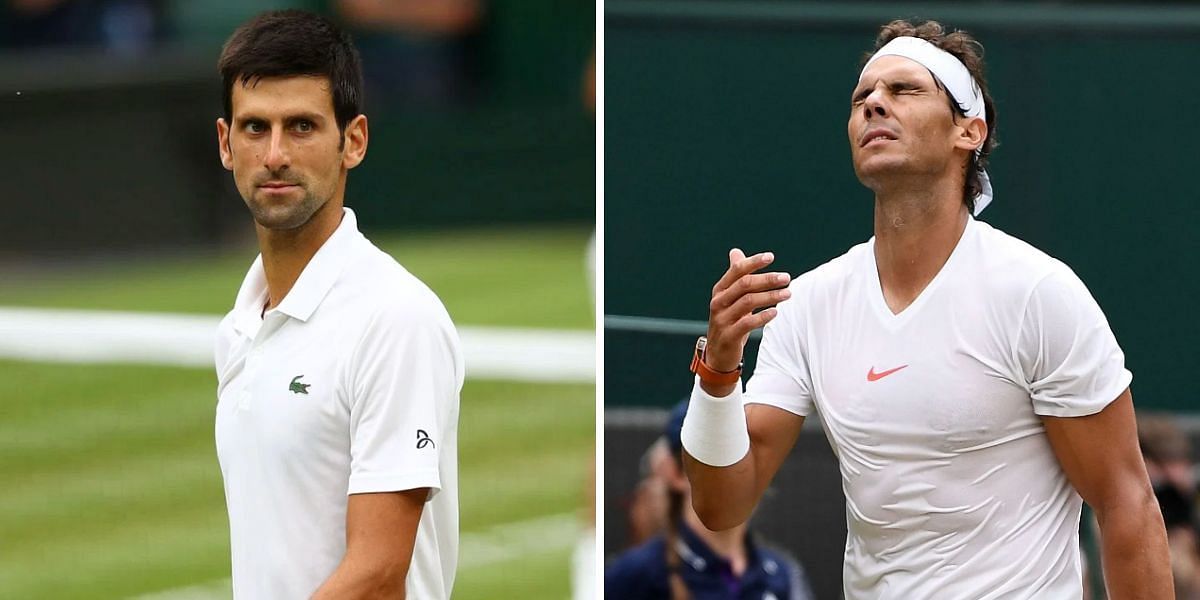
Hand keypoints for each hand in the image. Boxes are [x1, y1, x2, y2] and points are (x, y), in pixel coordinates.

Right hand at [702, 249, 790, 394]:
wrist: (717, 352)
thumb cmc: (728, 320)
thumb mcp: (729, 297)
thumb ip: (734, 276)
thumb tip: (735, 252)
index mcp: (720, 290)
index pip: (736, 271)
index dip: (753, 262)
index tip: (771, 257)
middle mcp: (718, 302)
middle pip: (744, 284)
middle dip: (767, 279)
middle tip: (786, 278)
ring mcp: (722, 319)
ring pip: (748, 302)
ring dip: (770, 297)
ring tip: (787, 294)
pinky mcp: (729, 335)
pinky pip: (747, 323)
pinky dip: (762, 317)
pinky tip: (775, 312)